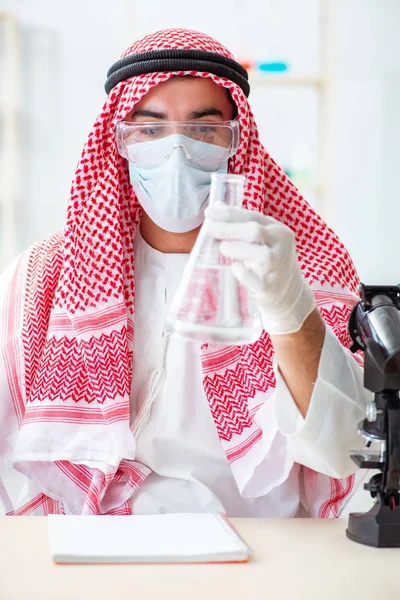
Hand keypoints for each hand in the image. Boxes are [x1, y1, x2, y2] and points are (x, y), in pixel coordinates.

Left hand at [205, 202, 315, 334]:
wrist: (289, 293)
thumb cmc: (269, 261)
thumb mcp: (262, 240)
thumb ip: (241, 224)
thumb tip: (216, 207)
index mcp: (279, 231)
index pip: (252, 216)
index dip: (229, 213)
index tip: (209, 212)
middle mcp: (282, 247)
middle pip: (255, 232)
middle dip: (229, 228)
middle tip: (211, 229)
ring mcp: (278, 268)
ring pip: (261, 255)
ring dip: (237, 249)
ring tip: (223, 248)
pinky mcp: (269, 287)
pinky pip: (254, 279)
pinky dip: (242, 272)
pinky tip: (235, 267)